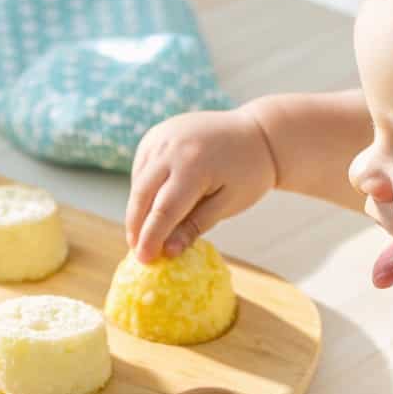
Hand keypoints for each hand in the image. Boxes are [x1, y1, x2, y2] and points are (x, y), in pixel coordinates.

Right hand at [124, 107, 276, 263]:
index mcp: (193, 165)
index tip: (144, 261)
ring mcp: (161, 137)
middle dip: (136, 226)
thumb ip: (195, 226)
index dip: (151, 238)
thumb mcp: (228, 204)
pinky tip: (152, 205)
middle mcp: (171, 147)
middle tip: (137, 251)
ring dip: (137, 208)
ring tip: (144, 232)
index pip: (163, 210)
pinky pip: (142, 167)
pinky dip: (142, 188)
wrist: (256, 133)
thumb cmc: (249, 172)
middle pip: (142, 195)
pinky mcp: (156, 134)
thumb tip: (167, 251)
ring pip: (138, 181)